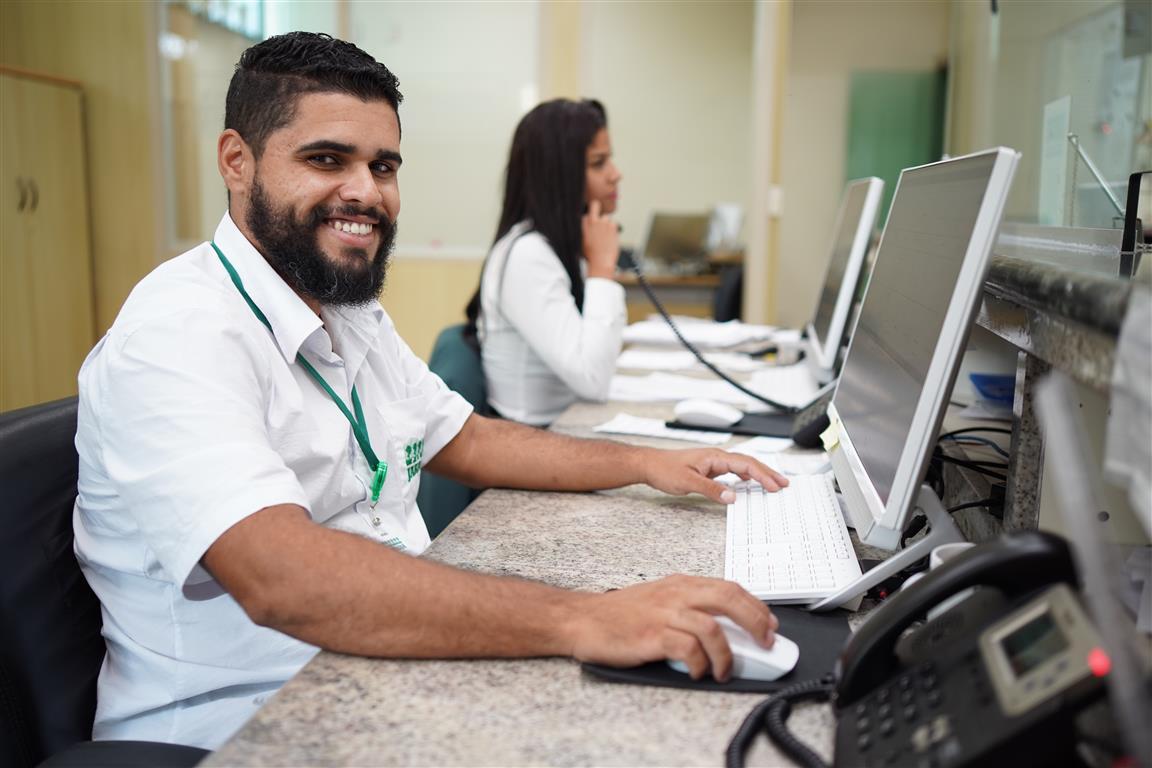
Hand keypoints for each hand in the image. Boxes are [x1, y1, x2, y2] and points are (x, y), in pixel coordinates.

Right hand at [564, 575, 778, 680]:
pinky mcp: (652, 636)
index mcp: (681, 584)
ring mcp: (664, 614)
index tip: (769, 625)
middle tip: (765, 643)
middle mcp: (676, 594)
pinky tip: (697, 672)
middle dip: (754, 622)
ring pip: (712, 628)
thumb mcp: (661, 600)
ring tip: (724, 670)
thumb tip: (726, 629)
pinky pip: (688, 649)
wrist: (582, 619)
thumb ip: (690, 607)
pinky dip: (699, 664)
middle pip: (728, 599)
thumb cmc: (620, 614)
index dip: (756, 606)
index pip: (729, 587)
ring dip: (726, 654)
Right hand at [582, 199, 619, 278]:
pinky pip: (614, 223)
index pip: (586, 213)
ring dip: (606, 224)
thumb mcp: (580, 241)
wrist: (600, 262)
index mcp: (582, 224)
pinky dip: (613, 229)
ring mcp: (603, 222)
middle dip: (597, 207)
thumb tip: (584, 221)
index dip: (589, 217)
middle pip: (595, 205)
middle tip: (598, 216)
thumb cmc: (590, 255)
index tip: (591, 222)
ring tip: (604, 236)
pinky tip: (609, 238)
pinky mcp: (613, 226)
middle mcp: (592, 221)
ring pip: (606, 217)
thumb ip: (582, 229)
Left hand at [640, 447, 788, 502]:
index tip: (776, 486)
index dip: (763, 475)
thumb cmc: (664, 469)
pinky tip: (750, 484)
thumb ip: (711, 490)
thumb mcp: (687, 483)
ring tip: (774, 484)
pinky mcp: (709, 470)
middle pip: (749, 463)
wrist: (649, 464)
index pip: (746, 465)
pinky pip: (733, 472)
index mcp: (715, 457)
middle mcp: (717, 458)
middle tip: (784, 484)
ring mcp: (714, 463)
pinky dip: (746, 477)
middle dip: (768, 473)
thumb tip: (733, 497)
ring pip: (743, 467)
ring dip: (759, 475)